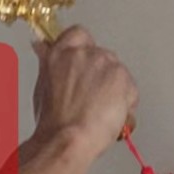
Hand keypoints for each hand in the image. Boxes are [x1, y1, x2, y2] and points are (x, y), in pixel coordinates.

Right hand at [29, 26, 138, 162]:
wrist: (69, 138)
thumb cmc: (53, 122)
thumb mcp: (42, 86)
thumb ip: (48, 63)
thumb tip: (42, 47)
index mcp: (60, 53)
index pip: (78, 34)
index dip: (84, 49)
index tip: (84, 63)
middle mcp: (83, 53)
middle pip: (102, 55)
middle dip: (102, 75)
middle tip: (93, 99)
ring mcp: (104, 64)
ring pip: (118, 73)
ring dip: (115, 89)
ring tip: (100, 112)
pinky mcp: (122, 77)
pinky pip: (131, 89)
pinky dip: (126, 103)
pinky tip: (112, 117)